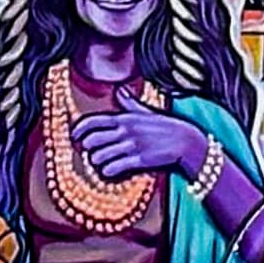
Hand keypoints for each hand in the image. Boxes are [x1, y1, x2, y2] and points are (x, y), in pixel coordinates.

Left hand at [71, 107, 213, 179]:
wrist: (188, 143)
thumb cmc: (168, 128)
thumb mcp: (147, 112)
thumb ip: (130, 103)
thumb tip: (120, 90)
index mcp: (125, 118)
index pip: (92, 122)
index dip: (78, 131)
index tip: (74, 138)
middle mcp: (126, 131)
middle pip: (92, 141)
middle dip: (88, 149)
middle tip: (92, 153)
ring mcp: (132, 145)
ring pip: (99, 157)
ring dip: (97, 163)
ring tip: (102, 164)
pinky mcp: (139, 159)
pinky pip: (113, 168)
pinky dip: (108, 172)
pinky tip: (112, 172)